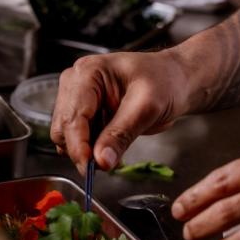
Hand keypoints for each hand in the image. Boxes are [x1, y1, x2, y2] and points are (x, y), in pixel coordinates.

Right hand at [50, 49, 190, 173]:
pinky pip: (79, 139)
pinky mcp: (85, 113)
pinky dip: (93, 150)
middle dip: (83, 150)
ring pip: (68, 137)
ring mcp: (78, 98)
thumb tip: (101, 161)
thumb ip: (122, 134)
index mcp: (88, 72)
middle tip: (107, 164)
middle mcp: (76, 84)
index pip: (73, 116)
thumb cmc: (165, 82)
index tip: (90, 167)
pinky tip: (113, 148)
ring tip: (116, 152)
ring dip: (88, 151)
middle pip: (64, 128)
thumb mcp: (148, 107)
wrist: (175, 81)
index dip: (79, 145)